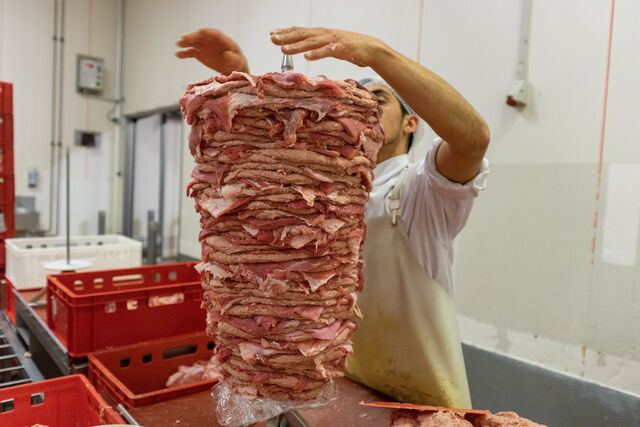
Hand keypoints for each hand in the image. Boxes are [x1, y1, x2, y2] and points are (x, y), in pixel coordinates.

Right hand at [176, 28, 248, 74]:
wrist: (231, 66)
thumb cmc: (236, 61)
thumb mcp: (237, 61)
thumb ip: (233, 58)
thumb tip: (227, 54)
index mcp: (222, 40)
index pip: (215, 34)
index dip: (208, 32)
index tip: (201, 31)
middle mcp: (211, 40)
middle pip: (201, 36)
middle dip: (193, 36)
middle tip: (184, 37)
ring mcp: (204, 46)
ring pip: (194, 42)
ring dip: (186, 42)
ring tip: (179, 43)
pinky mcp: (198, 53)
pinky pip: (190, 52)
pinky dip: (184, 53)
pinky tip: (178, 54)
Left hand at [270, 27, 385, 67]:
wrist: (371, 48)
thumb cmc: (350, 48)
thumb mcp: (330, 45)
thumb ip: (318, 45)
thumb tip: (304, 49)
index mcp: (321, 33)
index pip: (300, 31)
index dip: (286, 32)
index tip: (272, 34)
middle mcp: (325, 34)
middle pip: (302, 35)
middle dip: (286, 37)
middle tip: (272, 39)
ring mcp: (333, 40)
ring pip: (311, 43)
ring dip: (297, 45)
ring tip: (283, 49)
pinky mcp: (341, 49)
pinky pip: (327, 51)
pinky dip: (317, 53)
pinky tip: (307, 56)